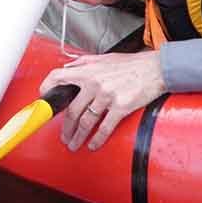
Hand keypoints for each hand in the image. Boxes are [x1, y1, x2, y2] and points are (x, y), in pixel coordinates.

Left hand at [38, 51, 166, 150]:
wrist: (156, 69)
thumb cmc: (132, 65)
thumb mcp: (105, 58)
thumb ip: (85, 62)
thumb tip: (68, 67)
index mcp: (89, 70)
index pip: (58, 77)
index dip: (47, 90)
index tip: (45, 102)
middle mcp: (95, 83)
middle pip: (72, 110)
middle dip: (66, 127)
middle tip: (64, 136)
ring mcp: (107, 95)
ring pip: (86, 122)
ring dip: (78, 136)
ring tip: (74, 144)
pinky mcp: (121, 106)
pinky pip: (104, 127)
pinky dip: (97, 139)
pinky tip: (93, 144)